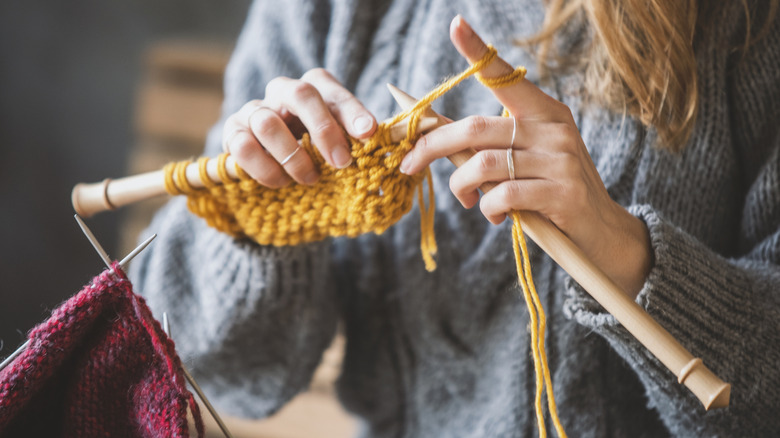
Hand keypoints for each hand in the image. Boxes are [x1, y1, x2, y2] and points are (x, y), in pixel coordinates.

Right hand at [222, 69, 376, 186]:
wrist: (278, 169)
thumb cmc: (319, 152)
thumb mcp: (342, 145)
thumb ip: (360, 144)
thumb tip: (388, 156)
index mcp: (314, 87)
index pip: (333, 90)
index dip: (352, 111)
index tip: (369, 133)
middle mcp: (283, 91)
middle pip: (301, 94)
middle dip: (324, 130)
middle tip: (342, 163)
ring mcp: (254, 110)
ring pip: (267, 123)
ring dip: (293, 156)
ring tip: (310, 179)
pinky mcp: (232, 133)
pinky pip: (242, 147)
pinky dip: (265, 168)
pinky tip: (281, 182)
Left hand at [400, 16, 651, 297]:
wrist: (601, 231)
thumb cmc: (551, 192)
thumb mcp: (524, 160)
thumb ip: (488, 146)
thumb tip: (435, 137)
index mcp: (544, 111)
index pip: (506, 76)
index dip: (478, 51)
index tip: (455, 24)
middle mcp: (553, 128)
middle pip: (476, 127)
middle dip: (432, 146)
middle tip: (408, 165)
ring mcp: (561, 159)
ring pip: (484, 164)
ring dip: (460, 186)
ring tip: (466, 199)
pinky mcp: (563, 192)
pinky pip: (504, 195)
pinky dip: (487, 208)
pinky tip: (493, 215)